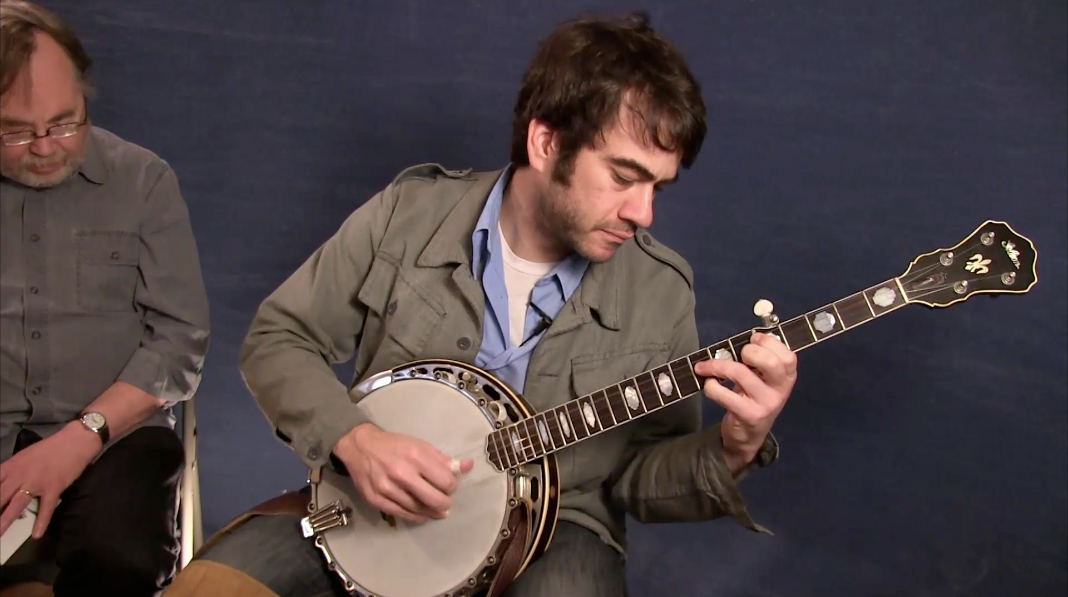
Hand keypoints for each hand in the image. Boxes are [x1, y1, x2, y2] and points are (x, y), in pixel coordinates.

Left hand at [0, 422, 100, 537]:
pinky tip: (36, 535)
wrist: (74, 441)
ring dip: (5, 521)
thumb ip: (12, 472)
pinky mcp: (53, 488)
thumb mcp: (24, 457)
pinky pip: (45, 507)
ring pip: (17, 505)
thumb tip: (3, 485)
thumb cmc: (49, 448)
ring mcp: (36, 482)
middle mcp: (19, 475)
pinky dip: (41, 522)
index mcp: (11, 467)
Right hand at [332, 423, 473, 524]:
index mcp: (415, 456)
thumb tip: (466, 466)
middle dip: (445, 503)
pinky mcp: (377, 500)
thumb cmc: (394, 445)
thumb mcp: (419, 445)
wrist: (359, 447)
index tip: (450, 486)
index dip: (452, 486)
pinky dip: (416, 517)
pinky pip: (402, 514)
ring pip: (418, 509)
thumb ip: (442, 459)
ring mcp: (387, 489)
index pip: (445, 480)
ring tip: (439, 511)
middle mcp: (401, 473)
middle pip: (434, 498)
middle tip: (447, 502)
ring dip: (432, 512)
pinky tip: (423, 516)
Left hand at [694, 332, 797, 467]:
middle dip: (748, 351)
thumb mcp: (763, 380)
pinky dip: (711, 386)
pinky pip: (725, 394)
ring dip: (717, 366)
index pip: (787, 355)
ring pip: (740, 373)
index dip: (768, 342)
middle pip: (770, 362)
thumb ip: (759, 361)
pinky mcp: (749, 415)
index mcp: (787, 377)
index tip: (752, 339)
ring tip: (705, 367)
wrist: (749, 435)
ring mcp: (766, 404)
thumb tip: (740, 341)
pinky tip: (708, 384)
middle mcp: (781, 390)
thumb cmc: (754, 399)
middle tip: (737, 355)